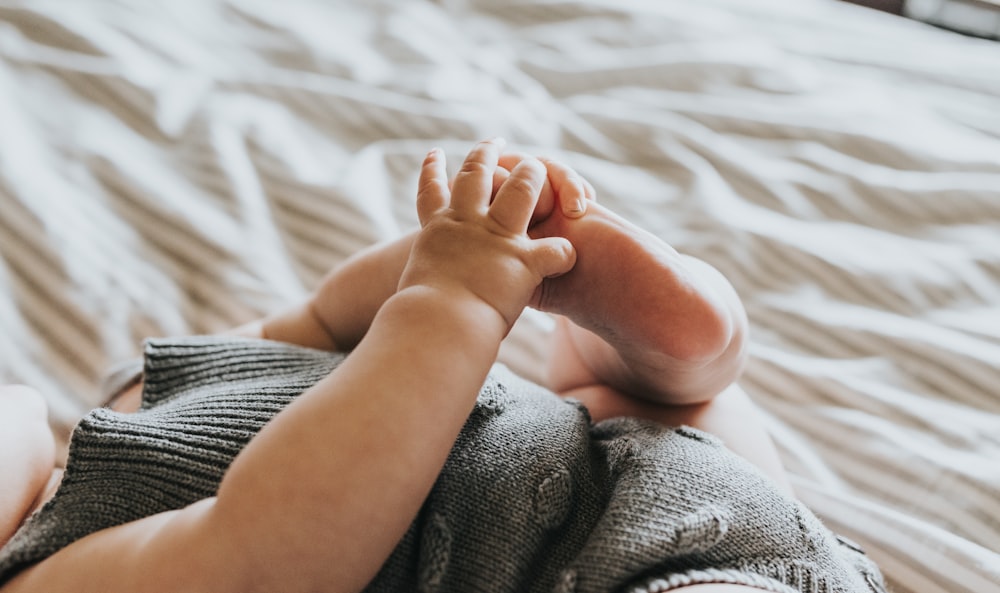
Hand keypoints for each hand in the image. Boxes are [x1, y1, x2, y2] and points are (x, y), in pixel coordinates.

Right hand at [398, 139, 576, 330]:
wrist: (436, 322)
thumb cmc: (417, 316)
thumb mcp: (413, 288)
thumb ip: (423, 281)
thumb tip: (411, 303)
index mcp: (437, 230)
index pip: (431, 192)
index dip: (432, 170)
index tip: (435, 153)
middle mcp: (466, 223)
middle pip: (476, 174)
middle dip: (486, 153)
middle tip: (494, 141)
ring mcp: (496, 237)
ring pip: (521, 188)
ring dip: (532, 173)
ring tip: (537, 165)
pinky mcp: (523, 260)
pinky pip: (556, 250)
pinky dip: (563, 254)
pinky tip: (568, 257)